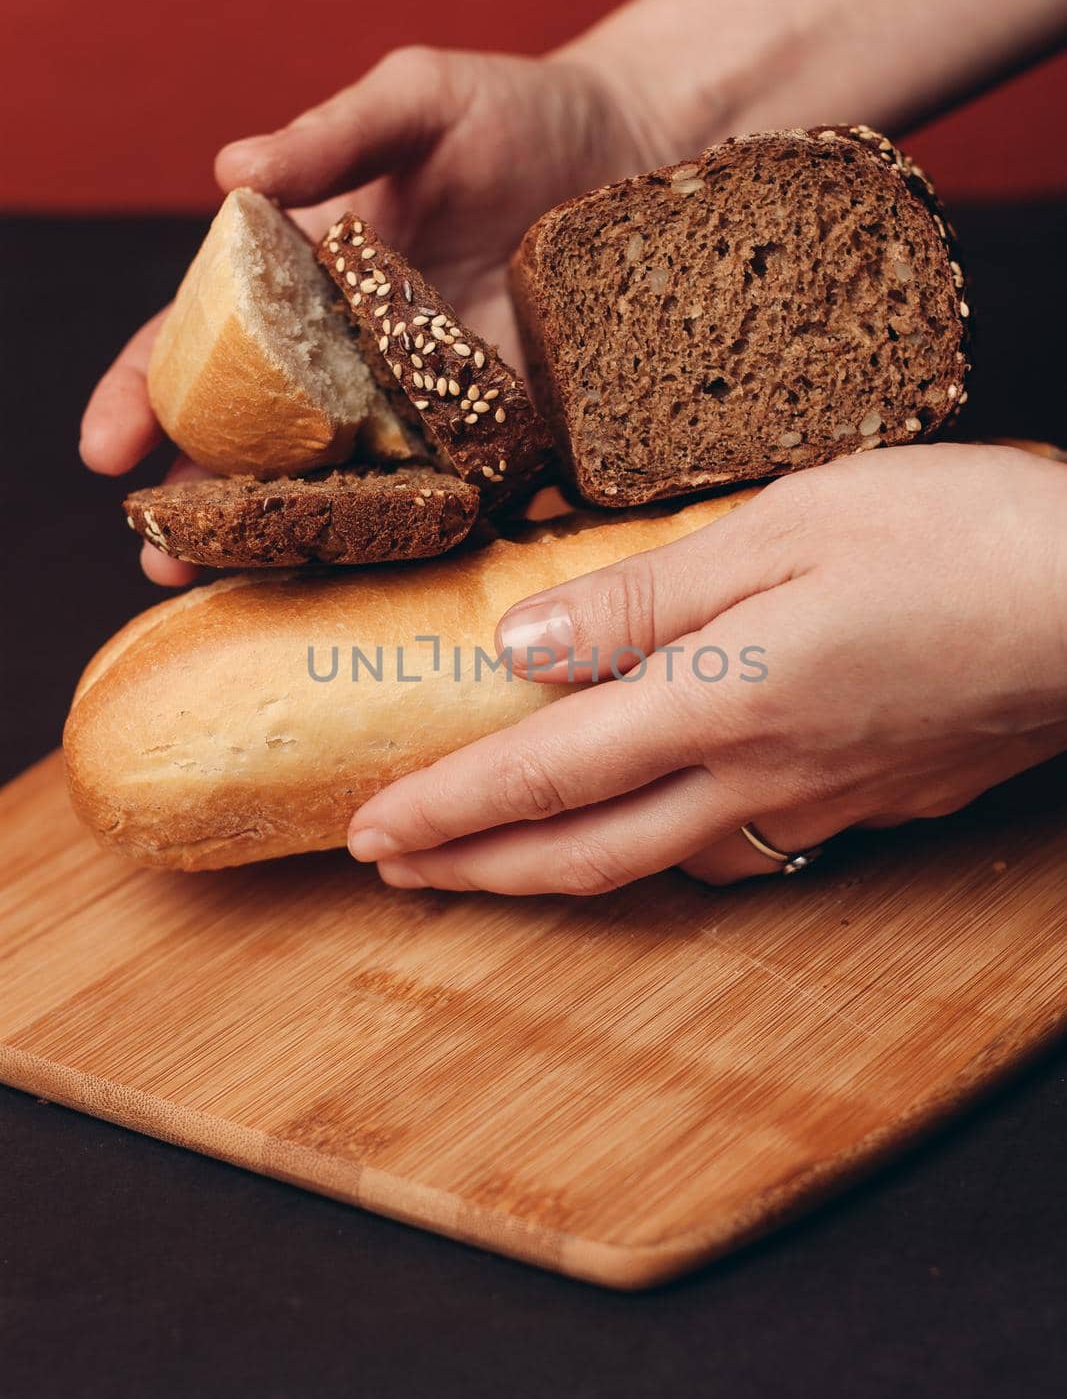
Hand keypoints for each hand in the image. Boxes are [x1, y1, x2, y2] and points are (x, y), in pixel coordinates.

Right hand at [80, 45, 672, 583]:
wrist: (639, 150)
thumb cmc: (518, 112)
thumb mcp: (418, 99)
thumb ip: (332, 136)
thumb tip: (229, 170)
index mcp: (307, 282)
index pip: (207, 343)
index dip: (148, 393)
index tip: (106, 447)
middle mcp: (354, 358)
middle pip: (260, 440)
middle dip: (204, 501)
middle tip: (160, 555)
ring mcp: (426, 407)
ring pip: (341, 488)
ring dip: (288, 542)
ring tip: (239, 590)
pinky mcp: (504, 439)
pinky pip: (452, 500)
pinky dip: (411, 543)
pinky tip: (377, 581)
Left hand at [347, 444, 1066, 893]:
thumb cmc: (954, 538)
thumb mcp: (783, 525)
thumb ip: (645, 597)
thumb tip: (523, 644)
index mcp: (719, 702)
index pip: (543, 776)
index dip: (445, 810)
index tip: (369, 833)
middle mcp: (758, 779)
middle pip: (586, 854)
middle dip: (479, 869)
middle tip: (399, 873)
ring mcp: (819, 807)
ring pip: (662, 862)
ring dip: (567, 866)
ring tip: (505, 851)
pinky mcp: (871, 807)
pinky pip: (742, 848)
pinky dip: (665, 847)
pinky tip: (659, 821)